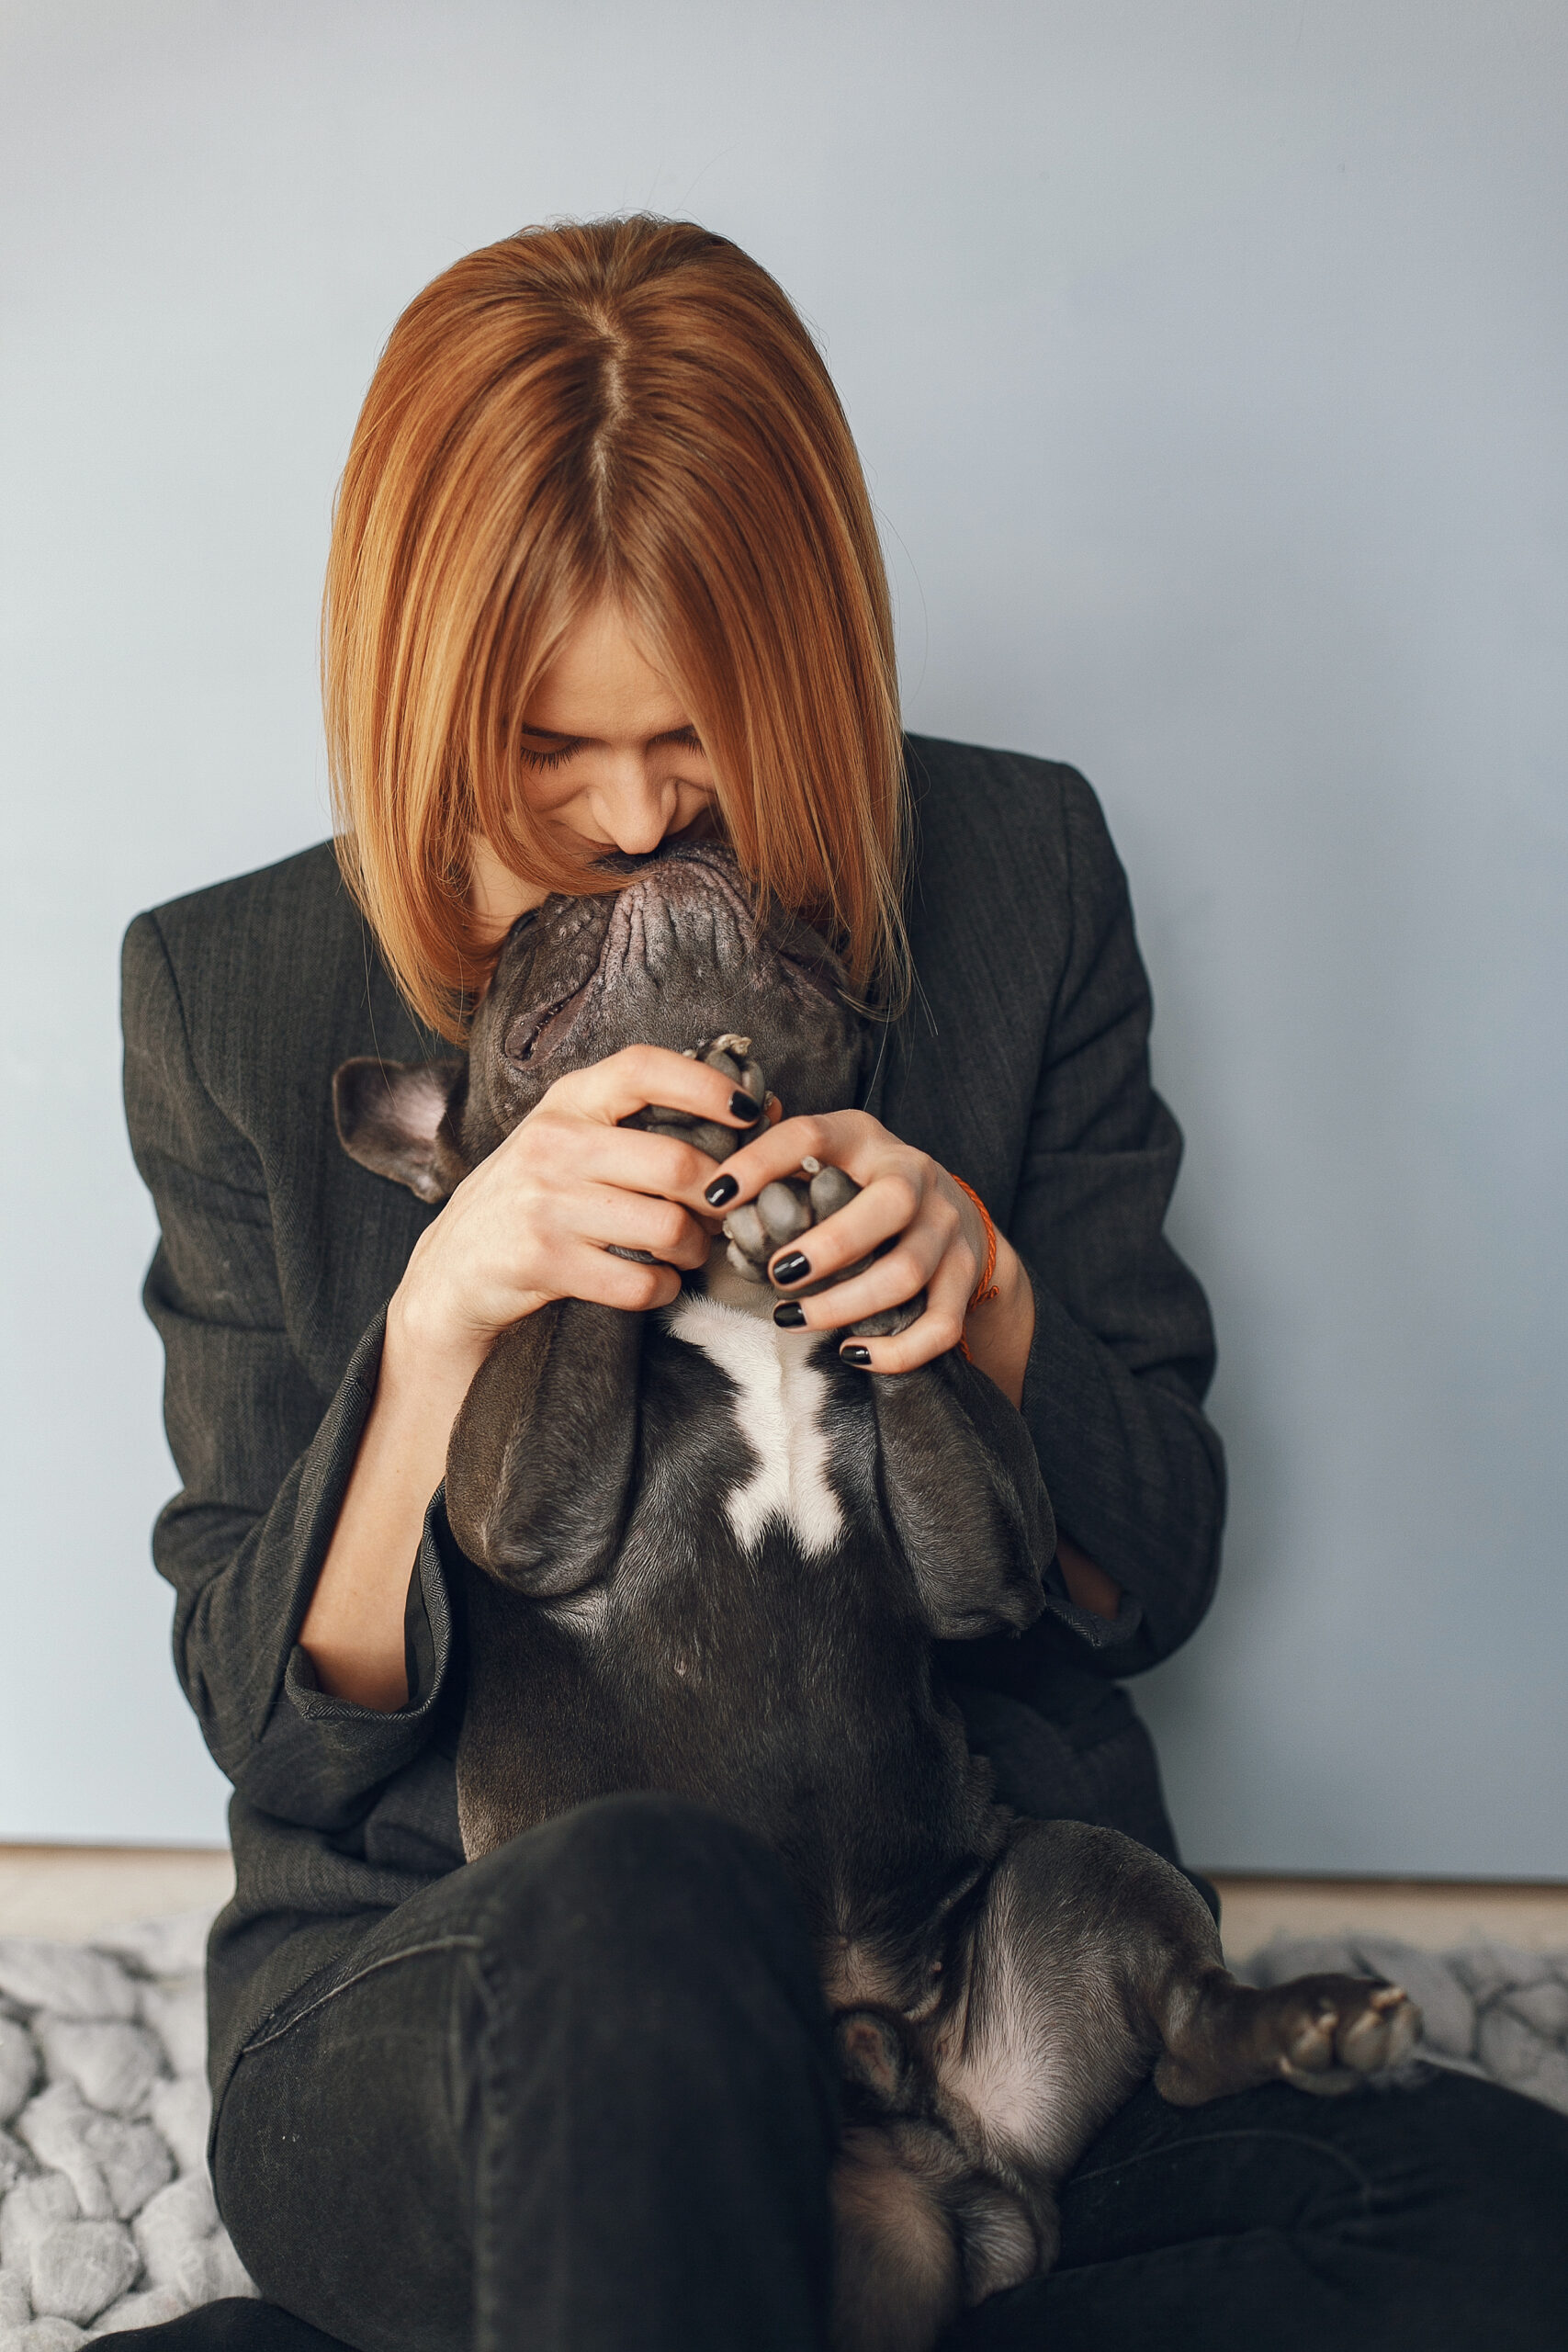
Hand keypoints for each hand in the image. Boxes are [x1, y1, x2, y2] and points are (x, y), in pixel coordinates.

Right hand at [389, 1045, 765, 1380]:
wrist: (451, 1273)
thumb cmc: (532, 1201)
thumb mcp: (570, 1143)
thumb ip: (642, 1127)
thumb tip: (759, 1111)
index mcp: (567, 1101)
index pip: (645, 1069)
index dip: (708, 1085)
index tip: (750, 1111)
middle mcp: (553, 1143)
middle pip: (678, 1164)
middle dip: (719, 1198)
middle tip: (723, 1214)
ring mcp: (545, 1203)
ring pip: (668, 1228)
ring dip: (696, 1249)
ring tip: (687, 1251)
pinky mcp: (543, 1261)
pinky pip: (639, 1281)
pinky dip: (662, 1288)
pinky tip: (654, 1282)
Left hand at [702, 1109, 1035, 1393]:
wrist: (961, 1216)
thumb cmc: (866, 1190)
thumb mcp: (830, 1158)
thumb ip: (778, 1167)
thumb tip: (708, 1192)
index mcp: (866, 1140)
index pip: (812, 1136)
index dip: (761, 1162)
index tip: (715, 1196)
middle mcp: (915, 1177)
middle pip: (888, 1206)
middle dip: (829, 1246)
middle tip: (777, 1274)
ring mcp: (946, 1229)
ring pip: (906, 1273)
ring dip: (845, 1304)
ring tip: (792, 1318)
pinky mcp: (964, 1279)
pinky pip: (938, 1326)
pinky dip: (896, 1350)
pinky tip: (851, 1353)